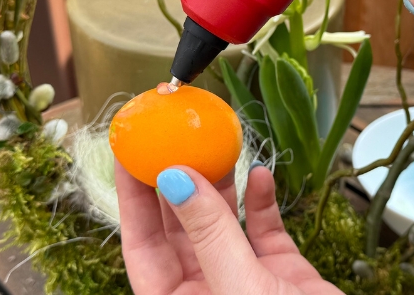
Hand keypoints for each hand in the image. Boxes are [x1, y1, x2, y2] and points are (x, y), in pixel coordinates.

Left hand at [117, 161, 340, 294]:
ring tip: (217, 145)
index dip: (133, 199)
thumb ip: (209, 234)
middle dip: (176, 180)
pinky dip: (262, 202)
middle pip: (179, 228)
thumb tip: (173, 179)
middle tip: (172, 135)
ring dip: (220, 184)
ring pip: (223, 224)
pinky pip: (265, 231)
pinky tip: (260, 175)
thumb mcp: (239, 288)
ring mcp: (245, 282)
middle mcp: (206, 293)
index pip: (141, 246)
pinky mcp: (283, 276)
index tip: (130, 152)